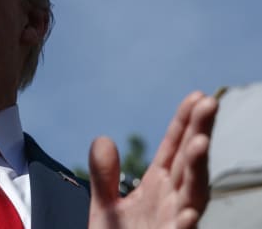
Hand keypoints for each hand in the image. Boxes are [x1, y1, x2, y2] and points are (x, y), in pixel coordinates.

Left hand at [88, 91, 217, 228]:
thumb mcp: (105, 206)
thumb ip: (104, 175)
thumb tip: (102, 138)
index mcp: (159, 187)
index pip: (174, 149)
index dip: (184, 123)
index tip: (197, 96)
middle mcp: (172, 201)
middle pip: (188, 163)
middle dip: (199, 133)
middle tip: (209, 103)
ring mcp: (174, 223)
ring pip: (192, 195)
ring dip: (198, 170)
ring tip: (201, 142)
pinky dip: (185, 225)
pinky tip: (187, 214)